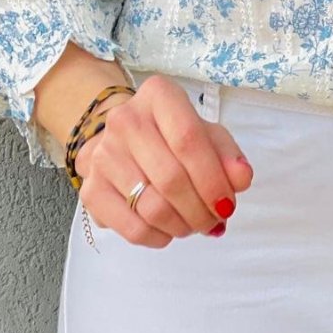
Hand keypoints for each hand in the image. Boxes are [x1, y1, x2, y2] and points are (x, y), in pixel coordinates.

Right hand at [74, 74, 254, 248]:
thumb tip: (241, 177)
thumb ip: (228, 155)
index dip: (212, 179)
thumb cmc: (172, 135)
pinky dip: (159, 237)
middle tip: (214, 220)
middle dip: (200, 209)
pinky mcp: (90, 189)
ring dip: (182, 226)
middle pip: (170, 178)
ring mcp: (103, 154)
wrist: (122, 140)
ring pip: (152, 207)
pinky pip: (131, 228)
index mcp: (158, 95)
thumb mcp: (205, 134)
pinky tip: (169, 230)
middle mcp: (124, 119)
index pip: (188, 140)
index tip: (227, 204)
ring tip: (194, 224)